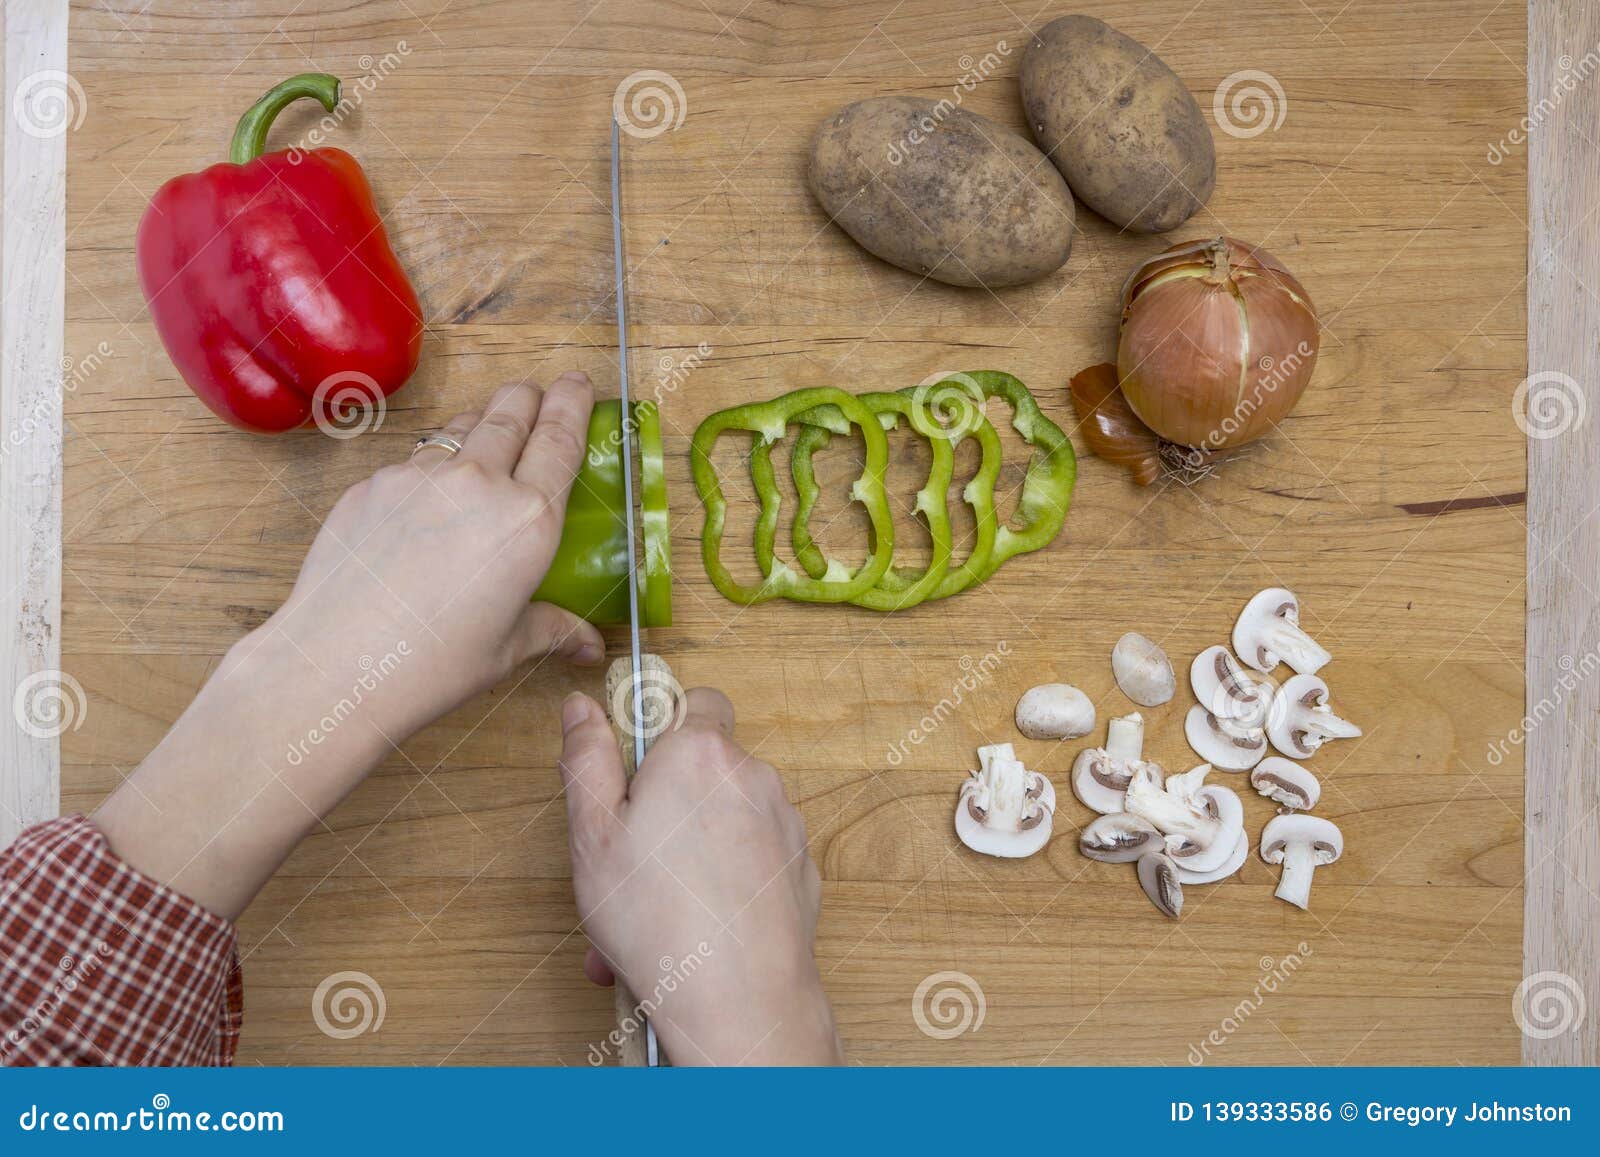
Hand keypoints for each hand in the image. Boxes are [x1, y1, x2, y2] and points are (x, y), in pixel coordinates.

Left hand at [262, 372, 605, 738]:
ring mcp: (419, 477)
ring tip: (486, 437)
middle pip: (511, 412)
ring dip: (480, 423)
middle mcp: (478, 484)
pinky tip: (427, 499)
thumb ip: (552, 629)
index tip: (579, 384)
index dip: (573, 403)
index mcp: (528, 521)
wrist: (336, 664)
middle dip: (529, 396)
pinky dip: (432, 465)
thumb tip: (590, 646)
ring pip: (460, 427)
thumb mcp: (506, 648)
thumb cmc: (429, 664)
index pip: (560, 439)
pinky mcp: (373, 484)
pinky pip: (414, 460)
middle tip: (537, 394)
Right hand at [558, 688, 842, 1065]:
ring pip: (726, 820)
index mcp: (699, 754)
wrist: (738, 1000)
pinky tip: (693, 925)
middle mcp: (752, 777)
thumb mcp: (592, 835)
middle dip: (667, 806)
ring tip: (650, 911)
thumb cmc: (658, 920)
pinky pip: (753, 857)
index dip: (662, 731)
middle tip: (629, 861)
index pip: (694, 701)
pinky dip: (725, 880)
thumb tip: (581, 709)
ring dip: (689, 851)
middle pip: (705, 768)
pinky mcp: (799, 867)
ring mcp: (784, 823)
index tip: (635, 772)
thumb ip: (586, 760)